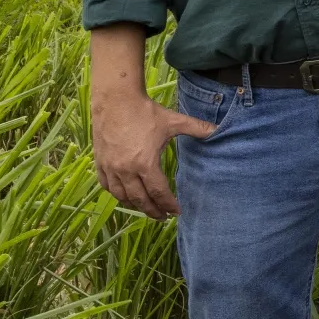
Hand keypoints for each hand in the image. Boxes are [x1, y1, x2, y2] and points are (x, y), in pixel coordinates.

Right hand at [89, 25, 214, 219]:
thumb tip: (219, 130)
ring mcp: (110, 168)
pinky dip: (117, 194)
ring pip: (121, 196)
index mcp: (145, 163)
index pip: (158, 192)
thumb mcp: (174, 121)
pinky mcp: (100, 163)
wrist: (115, 101)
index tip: (176, 211)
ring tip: (146, 208)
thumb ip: (197, 128)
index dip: (168, 204)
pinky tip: (125, 195)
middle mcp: (126, 170)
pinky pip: (107, 186)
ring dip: (134, 205)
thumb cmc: (146, 112)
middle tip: (162, 217)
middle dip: (152, 211)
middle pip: (140, 200)